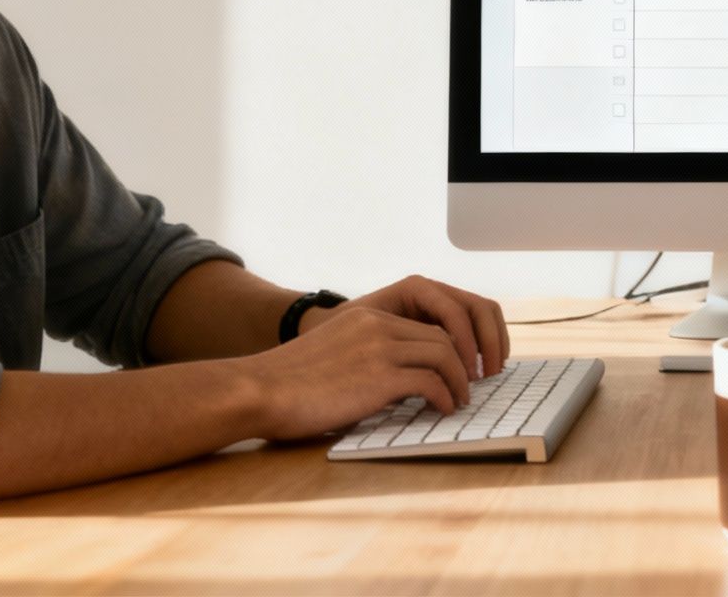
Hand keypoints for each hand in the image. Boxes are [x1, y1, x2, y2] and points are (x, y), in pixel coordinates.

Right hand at [241, 305, 474, 440]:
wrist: (258, 390)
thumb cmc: (289, 386)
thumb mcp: (334, 357)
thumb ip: (367, 359)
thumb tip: (400, 385)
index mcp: (367, 318)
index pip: (425, 325)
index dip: (448, 350)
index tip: (455, 371)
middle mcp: (377, 326)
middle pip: (442, 336)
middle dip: (463, 362)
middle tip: (469, 386)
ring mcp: (379, 349)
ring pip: (444, 354)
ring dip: (459, 380)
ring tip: (459, 401)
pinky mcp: (379, 377)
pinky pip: (431, 381)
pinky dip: (444, 396)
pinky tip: (443, 409)